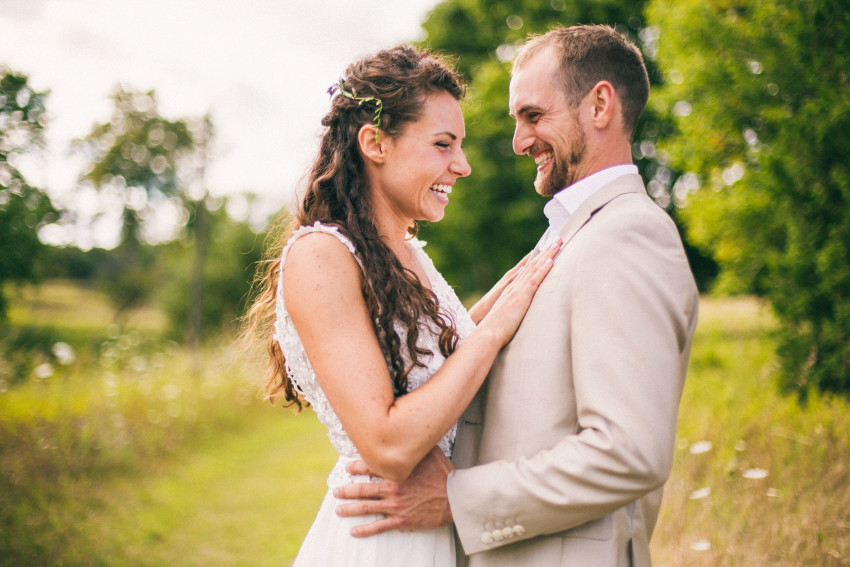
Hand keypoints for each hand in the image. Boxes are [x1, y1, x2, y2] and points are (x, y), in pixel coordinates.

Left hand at [333, 446, 453, 536]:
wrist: (456, 498)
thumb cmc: (444, 475)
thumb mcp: (431, 452)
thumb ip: (417, 442)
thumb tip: (410, 427)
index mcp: (397, 471)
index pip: (370, 467)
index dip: (356, 467)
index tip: (347, 468)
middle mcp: (392, 488)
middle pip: (363, 489)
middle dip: (347, 490)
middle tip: (336, 491)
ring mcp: (395, 506)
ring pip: (366, 507)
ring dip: (350, 509)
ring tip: (338, 509)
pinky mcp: (401, 520)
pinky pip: (379, 527)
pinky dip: (365, 530)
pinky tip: (354, 532)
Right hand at [479, 239, 561, 345]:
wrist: (487, 333)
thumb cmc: (496, 330)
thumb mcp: (508, 316)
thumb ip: (515, 309)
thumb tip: (521, 309)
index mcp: (511, 290)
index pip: (526, 270)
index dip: (536, 259)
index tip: (545, 249)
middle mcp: (514, 286)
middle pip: (532, 264)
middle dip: (545, 251)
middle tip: (556, 238)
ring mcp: (517, 290)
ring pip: (534, 268)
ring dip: (547, 254)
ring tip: (558, 242)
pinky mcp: (520, 296)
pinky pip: (534, 279)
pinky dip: (542, 269)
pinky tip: (550, 260)